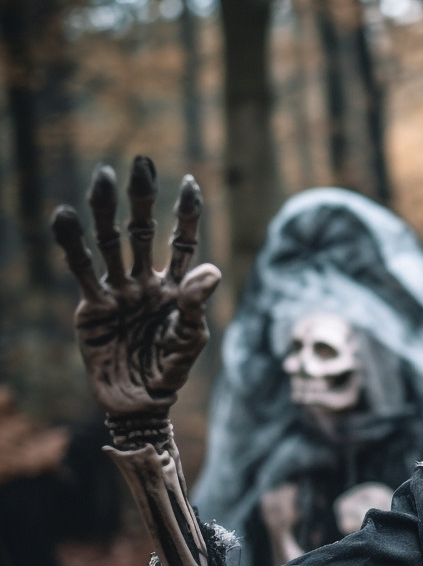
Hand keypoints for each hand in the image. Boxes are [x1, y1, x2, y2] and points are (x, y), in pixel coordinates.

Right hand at [52, 156, 218, 421]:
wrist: (140, 402)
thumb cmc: (171, 369)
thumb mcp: (191, 338)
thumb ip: (198, 304)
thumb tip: (213, 271)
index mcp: (175, 287)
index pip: (182, 242)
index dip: (186, 213)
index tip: (190, 183)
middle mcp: (144, 282)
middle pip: (142, 232)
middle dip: (142, 199)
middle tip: (141, 163)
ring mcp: (118, 291)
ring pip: (111, 243)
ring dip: (106, 211)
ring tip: (102, 178)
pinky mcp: (93, 307)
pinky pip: (83, 271)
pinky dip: (74, 245)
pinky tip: (66, 216)